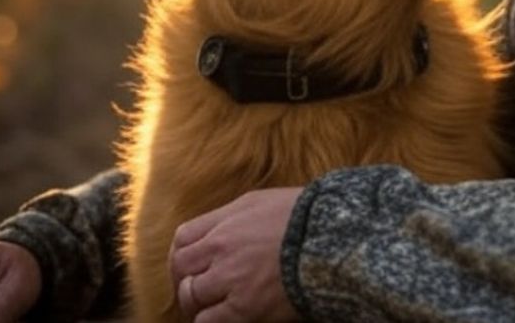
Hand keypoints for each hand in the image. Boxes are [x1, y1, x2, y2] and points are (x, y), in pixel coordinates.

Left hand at [169, 188, 302, 321]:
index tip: (191, 266)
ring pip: (191, 297)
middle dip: (185, 281)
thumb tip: (226, 230)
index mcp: (227, 220)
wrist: (334, 237)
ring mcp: (230, 278)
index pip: (183, 238)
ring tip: (214, 307)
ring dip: (197, 304)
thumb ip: (238, 217)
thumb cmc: (309, 216)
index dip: (183, 255)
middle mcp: (221, 247)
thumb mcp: (266, 202)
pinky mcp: (244, 307)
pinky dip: (210, 322)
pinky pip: (208, 322)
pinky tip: (225, 319)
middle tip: (198, 292)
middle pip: (181, 268)